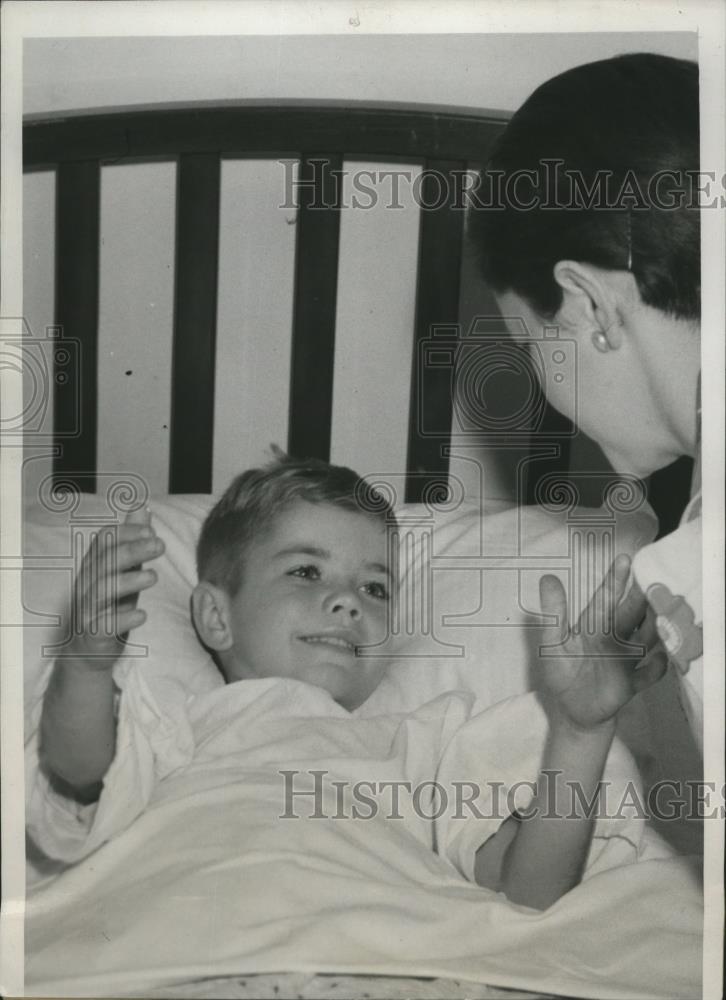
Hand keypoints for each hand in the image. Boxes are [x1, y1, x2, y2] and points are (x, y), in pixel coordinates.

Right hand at [65, 508, 164, 666]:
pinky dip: (124, 619)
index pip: (104, 540)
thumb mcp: (122, 572)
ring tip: (154, 577)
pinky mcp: (93, 635)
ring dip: (129, 581)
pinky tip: (142, 615)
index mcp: (94, 567)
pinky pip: (104, 625)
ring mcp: (87, 610)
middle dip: (132, 550)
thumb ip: (132, 542)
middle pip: (105, 561)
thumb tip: (142, 507)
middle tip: (161, 546)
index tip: (152, 532)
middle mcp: (87, 585)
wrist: (89, 652)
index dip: (126, 532)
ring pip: (102, 590)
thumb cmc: (109, 606)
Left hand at [537, 555, 667, 732]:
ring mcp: (626, 659)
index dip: (615, 580)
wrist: (574, 712)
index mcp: (594, 626)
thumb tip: (548, 577)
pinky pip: (649, 674)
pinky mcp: (633, 683)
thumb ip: (554, 613)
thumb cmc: (562, 673)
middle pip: (631, 614)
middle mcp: (614, 638)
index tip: (625, 559)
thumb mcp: (553, 643)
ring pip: (646, 639)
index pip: (605, 599)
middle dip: (642, 598)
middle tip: (655, 579)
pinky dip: (656, 668)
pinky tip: (659, 660)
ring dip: (655, 628)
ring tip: (663, 614)